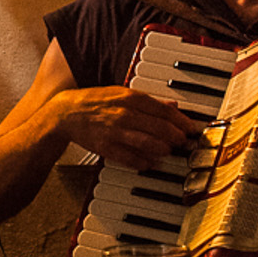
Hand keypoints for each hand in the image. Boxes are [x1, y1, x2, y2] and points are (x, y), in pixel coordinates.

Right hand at [52, 86, 196, 169]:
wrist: (66, 113)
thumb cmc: (96, 102)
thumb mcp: (122, 93)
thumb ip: (148, 101)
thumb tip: (173, 105)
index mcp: (130, 98)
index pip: (164, 110)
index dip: (182, 121)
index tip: (192, 128)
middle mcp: (125, 114)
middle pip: (160, 128)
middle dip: (177, 137)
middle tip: (185, 143)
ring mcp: (116, 132)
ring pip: (149, 144)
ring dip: (163, 149)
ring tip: (169, 151)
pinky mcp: (107, 148)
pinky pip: (131, 158)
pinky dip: (144, 163)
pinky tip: (151, 163)